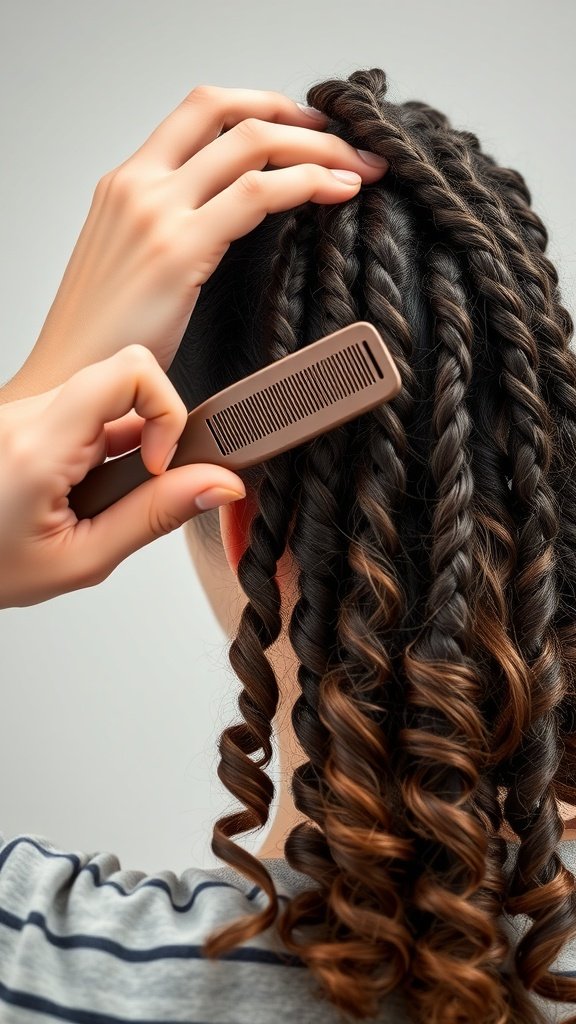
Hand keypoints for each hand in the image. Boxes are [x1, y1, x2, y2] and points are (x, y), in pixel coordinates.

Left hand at [0, 345, 246, 608]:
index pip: (129, 371)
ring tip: (95, 498)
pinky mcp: (21, 418)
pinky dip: (97, 447)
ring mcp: (19, 412)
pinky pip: (80, 412)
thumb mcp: (84, 559)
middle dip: (148, 432)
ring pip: (104, 399)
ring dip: (120, 444)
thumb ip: (156, 515)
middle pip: (122, 382)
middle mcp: (24, 415)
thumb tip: (218, 483)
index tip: (159, 462)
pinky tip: (78, 488)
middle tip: (138, 485)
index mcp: (39, 447)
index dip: (166, 408)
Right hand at [1, 84, 387, 404]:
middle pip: (230, 112)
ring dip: (317, 148)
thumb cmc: (104, 337)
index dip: (263, 108)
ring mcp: (155, 211)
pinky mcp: (177, 249)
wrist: (68, 378)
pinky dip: (306, 183)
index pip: (202, 112)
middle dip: (299, 118)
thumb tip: (228, 227)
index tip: (306, 130)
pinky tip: (337, 192)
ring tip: (358, 169)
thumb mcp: (133, 265)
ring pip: (252, 142)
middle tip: (345, 141)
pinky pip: (257, 193)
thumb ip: (174, 231)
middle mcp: (138, 183)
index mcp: (126, 182)